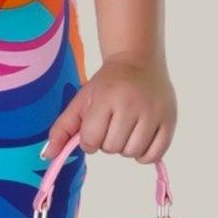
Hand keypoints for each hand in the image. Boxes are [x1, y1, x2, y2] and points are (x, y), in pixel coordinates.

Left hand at [43, 51, 176, 163]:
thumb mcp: (80, 101)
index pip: (91, 140)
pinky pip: (154, 155)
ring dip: (125, 148)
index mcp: (107, 98)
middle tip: (111, 125)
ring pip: (132, 152)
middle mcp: (133, 104)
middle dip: (107, 142)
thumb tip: (47, 156)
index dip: (89, 140)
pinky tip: (139, 139)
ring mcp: (154, 112)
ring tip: (125, 130)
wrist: (138, 61)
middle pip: (113, 148)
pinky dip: (144, 154)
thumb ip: (61, 129)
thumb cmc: (106, 85)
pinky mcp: (170, 120)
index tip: (93, 128)